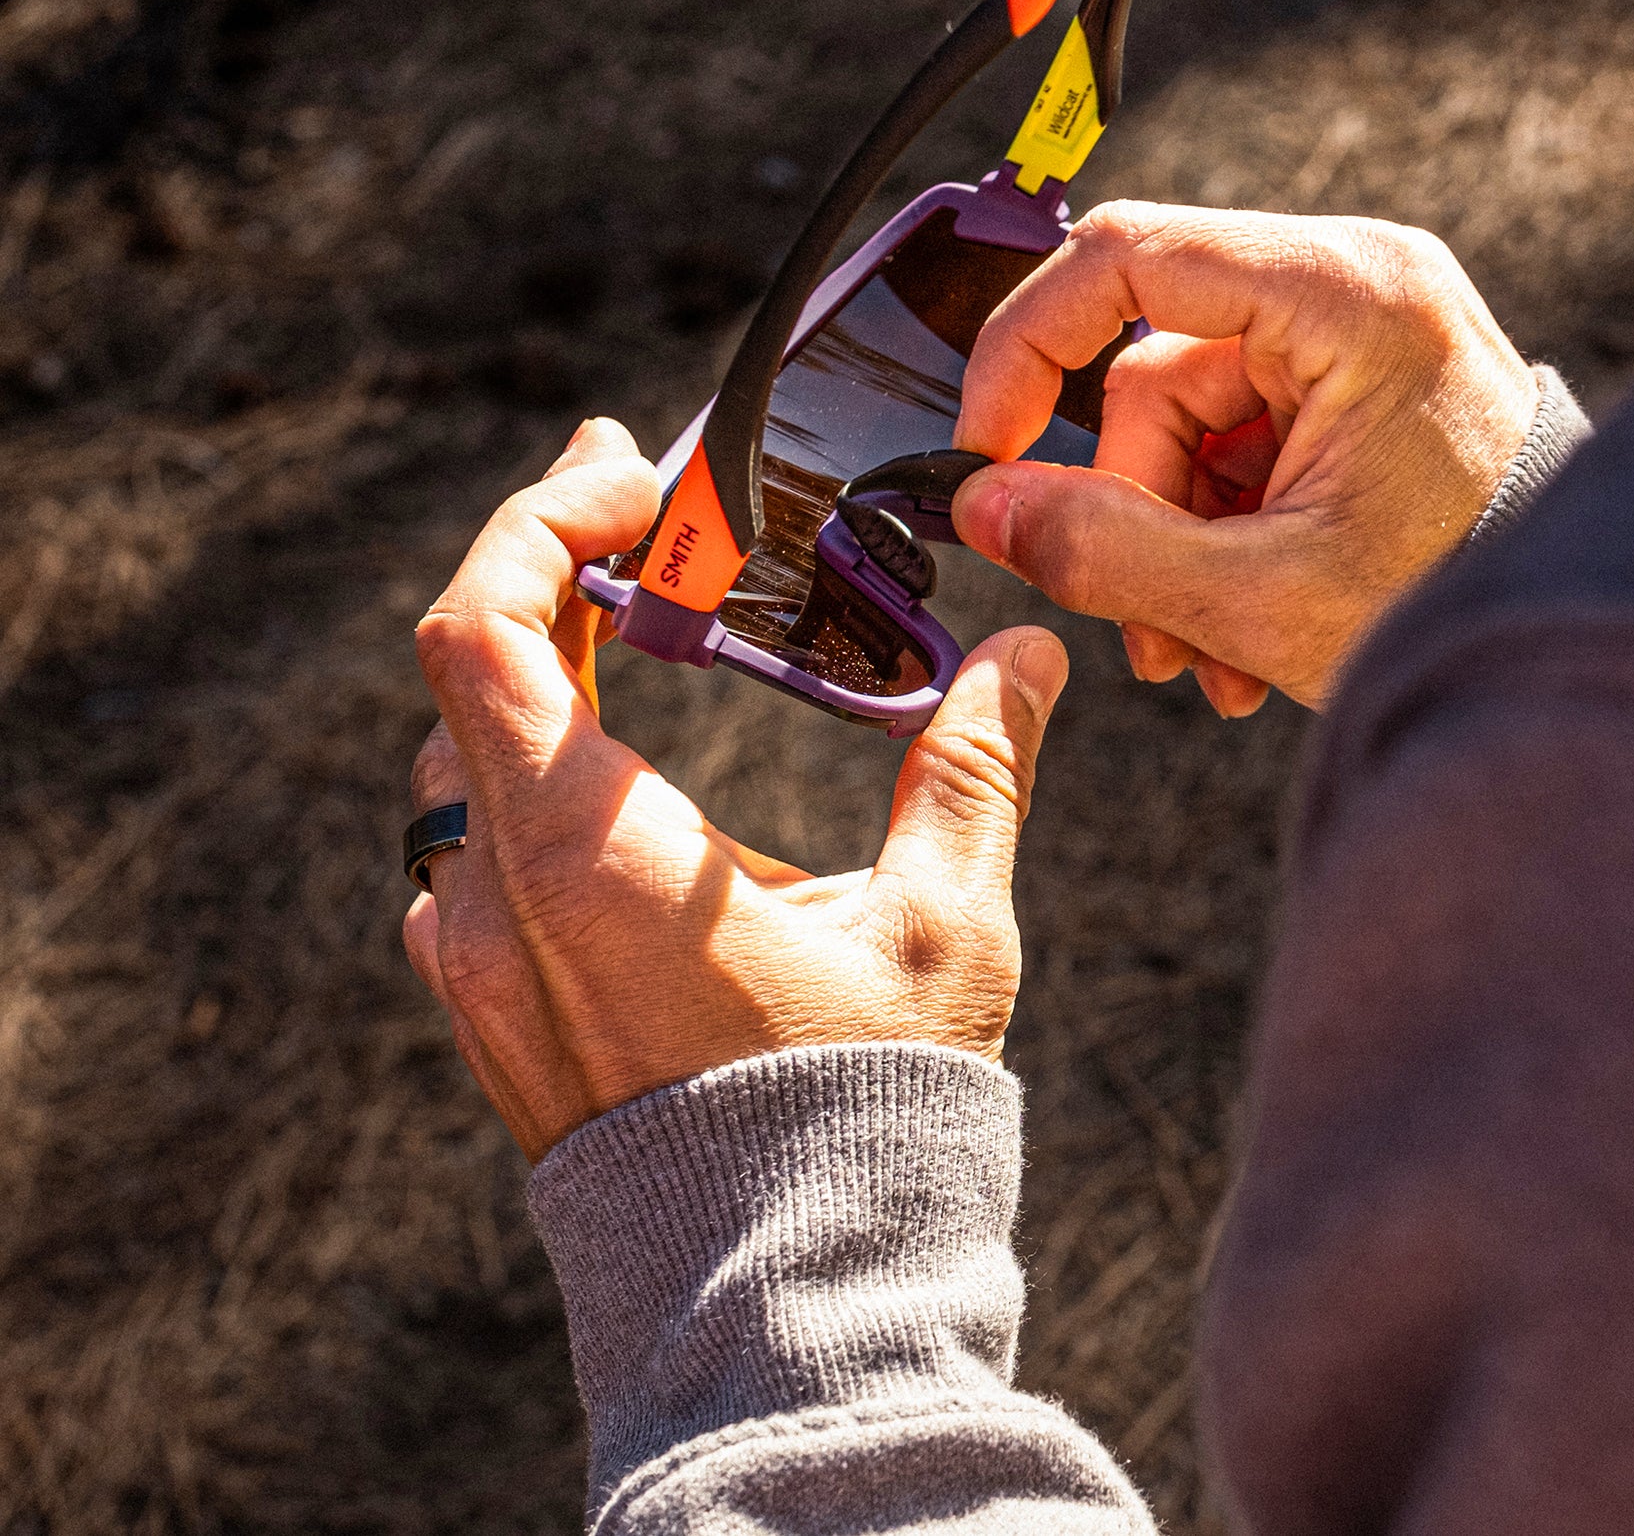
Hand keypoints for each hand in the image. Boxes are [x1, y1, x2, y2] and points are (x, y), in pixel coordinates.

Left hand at [406, 418, 1067, 1160]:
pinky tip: (610, 776)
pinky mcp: (488, 1008)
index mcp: (586, 850)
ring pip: (465, 757)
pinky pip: (468, 849)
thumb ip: (974, 768)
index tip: (628, 474)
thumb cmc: (858, 1111)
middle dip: (556, 562)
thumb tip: (1030, 657)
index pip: (485, 626)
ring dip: (539, 668)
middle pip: (472, 669)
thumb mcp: (940, 926)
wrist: (782, 1298)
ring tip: (638, 612)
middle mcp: (496, 895)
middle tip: (645, 500)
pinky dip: (525, 772)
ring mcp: (474, 959)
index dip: (537, 519)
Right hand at [952, 204, 1535, 714]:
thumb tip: (981, 506)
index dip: (1028, 346)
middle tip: (1149, 625)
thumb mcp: (1261, 596)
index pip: (1128, 258)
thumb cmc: (1466, 601)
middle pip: (1151, 373)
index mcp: (1347, 293)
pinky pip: (1229, 449)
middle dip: (1132, 510)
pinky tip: (1239, 625)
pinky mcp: (1344, 391)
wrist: (1583, 640)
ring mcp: (1347, 340)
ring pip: (1180, 428)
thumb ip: (1102, 548)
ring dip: (1170, 546)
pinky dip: (1215, 538)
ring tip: (1209, 651)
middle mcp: (1348, 288)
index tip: (989, 445)